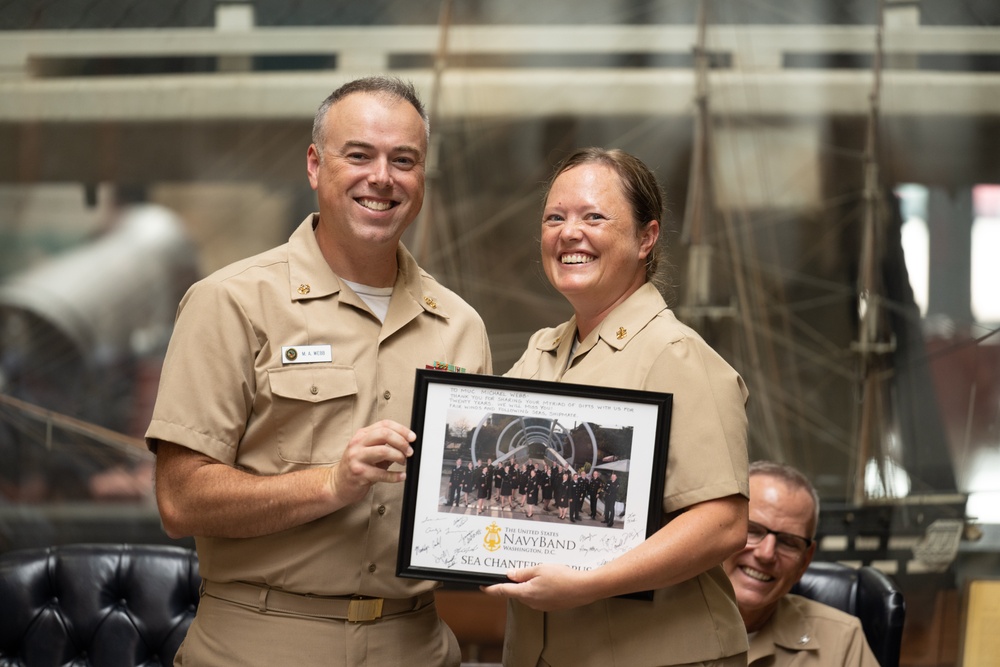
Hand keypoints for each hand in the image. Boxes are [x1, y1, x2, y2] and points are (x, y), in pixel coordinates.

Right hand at [328, 420, 414, 505]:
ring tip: (403, 462)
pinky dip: (395, 476)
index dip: (401, 429)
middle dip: (401, 442)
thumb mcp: (368, 450)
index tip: (412, 437)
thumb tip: (406, 444)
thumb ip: (384, 445)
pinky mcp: (359, 473)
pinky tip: (401, 476)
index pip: (384, 425)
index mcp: (362, 435)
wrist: (337, 483)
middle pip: (384, 434)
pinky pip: (381, 474)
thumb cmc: (356, 466)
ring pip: (383, 451)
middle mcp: (358, 444)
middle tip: (409, 451)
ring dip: (399, 456)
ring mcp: (357, 458)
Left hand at [481, 564, 595, 611]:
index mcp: (526, 593)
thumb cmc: (563, 578)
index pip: (503, 591)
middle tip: (517, 568)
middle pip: (516, 592)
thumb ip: (522, 572)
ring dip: (527, 584)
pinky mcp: (549, 605)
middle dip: (514, 582)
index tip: (482, 586)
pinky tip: (547, 580)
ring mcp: (541, 606)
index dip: (491, 589)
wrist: (583, 589)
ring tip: (538, 572)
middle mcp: (531, 602)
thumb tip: (510, 575)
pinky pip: (537, 596)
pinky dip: (537, 588)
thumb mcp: (540, 569)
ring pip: (527, 594)